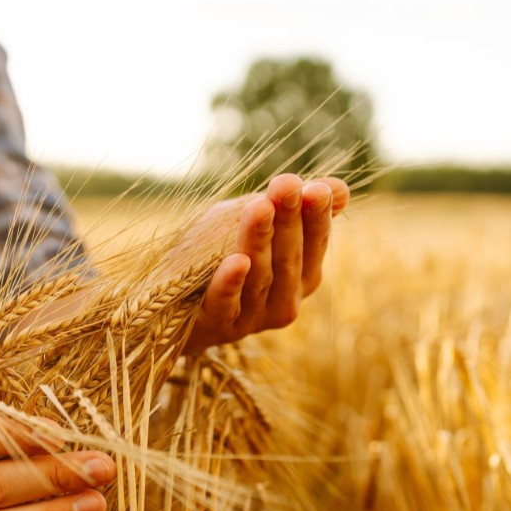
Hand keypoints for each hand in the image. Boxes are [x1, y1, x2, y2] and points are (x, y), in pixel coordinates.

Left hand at [183, 175, 348, 352]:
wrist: (170, 302)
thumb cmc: (217, 255)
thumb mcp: (252, 223)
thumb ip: (291, 208)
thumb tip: (340, 188)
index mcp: (301, 276)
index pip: (315, 243)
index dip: (316, 216)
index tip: (314, 187)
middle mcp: (284, 300)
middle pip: (289, 258)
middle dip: (288, 220)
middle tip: (287, 185)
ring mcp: (252, 317)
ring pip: (259, 277)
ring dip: (259, 241)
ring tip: (260, 207)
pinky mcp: (218, 326)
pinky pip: (226, 304)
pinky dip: (231, 283)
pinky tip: (236, 261)